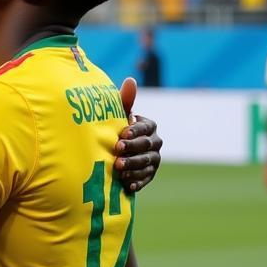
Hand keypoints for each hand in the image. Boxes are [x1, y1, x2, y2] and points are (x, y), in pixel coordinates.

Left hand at [115, 78, 162, 192]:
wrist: (111, 153)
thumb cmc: (114, 129)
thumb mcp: (117, 116)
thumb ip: (125, 100)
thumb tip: (131, 80)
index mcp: (149, 126)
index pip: (146, 127)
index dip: (135, 130)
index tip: (122, 133)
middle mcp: (155, 142)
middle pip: (146, 146)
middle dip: (132, 149)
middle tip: (116, 151)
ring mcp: (154, 159)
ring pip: (147, 163)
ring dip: (133, 166)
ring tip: (118, 169)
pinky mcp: (149, 175)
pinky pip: (146, 179)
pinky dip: (137, 182)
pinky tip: (127, 186)